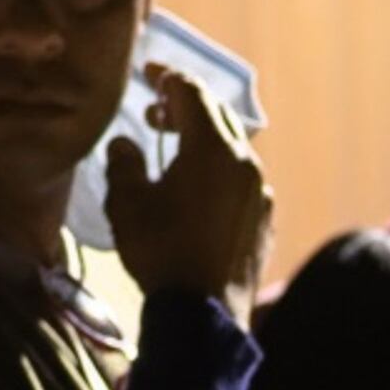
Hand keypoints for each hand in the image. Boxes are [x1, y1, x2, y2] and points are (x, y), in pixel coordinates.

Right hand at [102, 65, 272, 303]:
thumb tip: (127, 144)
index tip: (148, 74)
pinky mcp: (265, 220)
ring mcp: (261, 192)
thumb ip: (124, 164)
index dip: (168, 77)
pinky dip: (219, 170)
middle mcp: (245, 162)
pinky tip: (198, 191)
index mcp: (213, 148)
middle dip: (185, 106)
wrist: (203, 315)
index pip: (192, 92)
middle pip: (218, 115)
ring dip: (204, 140)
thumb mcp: (128, 204)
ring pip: (234, 148)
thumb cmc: (161, 252)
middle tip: (155, 111)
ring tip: (174, 152)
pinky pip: (242, 179)